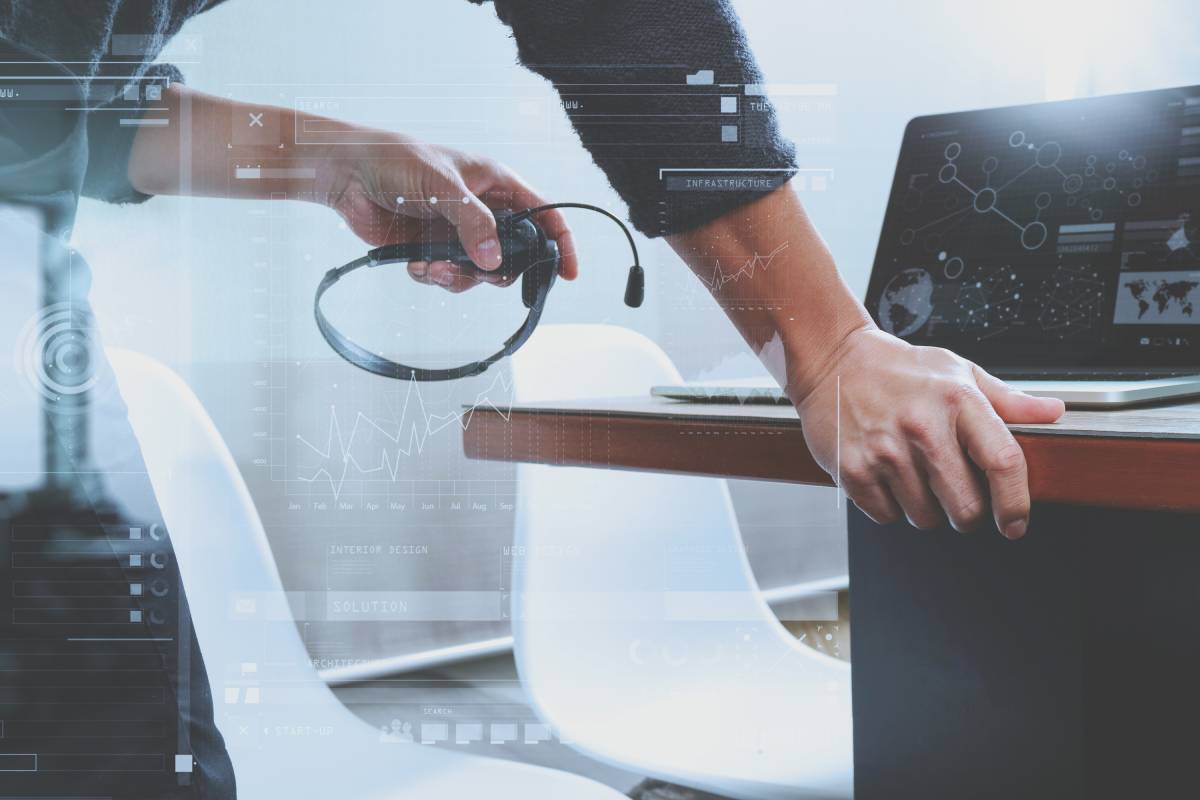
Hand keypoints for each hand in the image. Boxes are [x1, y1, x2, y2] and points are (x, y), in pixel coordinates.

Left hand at [318, 136, 577, 292]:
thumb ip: (473, 224)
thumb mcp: (444, 188)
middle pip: (514, 254)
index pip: (544, 215)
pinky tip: (415, 264)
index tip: (567, 273)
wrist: (349, 174)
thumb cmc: (398, 162)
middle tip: (478, 273)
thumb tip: (495, 262)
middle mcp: (483, 211)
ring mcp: (459, 232)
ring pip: (481, 273)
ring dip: (459, 277)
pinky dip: (434, 277)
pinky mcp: (434, 250)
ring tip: (432, 267)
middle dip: (496, 271)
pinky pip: (449, 277)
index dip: (561, 243)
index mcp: (497, 184)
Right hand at [793, 327, 1064, 538]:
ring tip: (914, 477)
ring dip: (925, 509)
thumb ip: (1007, 400)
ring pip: (925, 518)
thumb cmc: (900, 369)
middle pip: (966, 508)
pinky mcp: (853, 470)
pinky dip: (890, 506)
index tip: (1015, 522)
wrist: (833, 360)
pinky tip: (887, 478)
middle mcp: (922, 427)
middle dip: (967, 515)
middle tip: (956, 497)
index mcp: (958, 401)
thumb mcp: (958, 372)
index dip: (1016, 503)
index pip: (1003, 463)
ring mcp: (885, 451)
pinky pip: (887, 516)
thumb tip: (1053, 412)